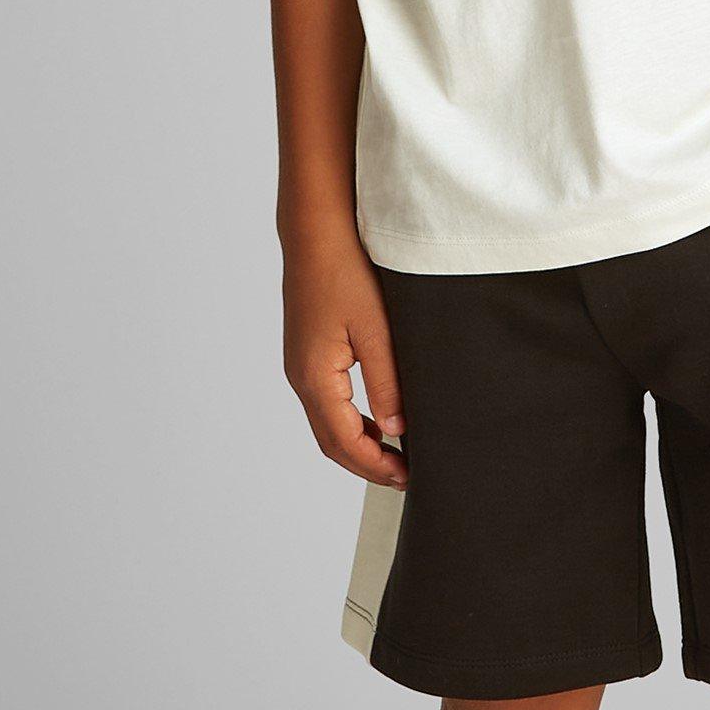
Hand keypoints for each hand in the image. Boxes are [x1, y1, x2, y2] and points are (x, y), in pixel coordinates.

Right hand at [283, 228, 406, 488]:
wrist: (315, 233)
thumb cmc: (345, 271)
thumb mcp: (376, 330)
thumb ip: (387, 382)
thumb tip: (398, 428)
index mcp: (316, 377)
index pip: (345, 442)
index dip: (376, 465)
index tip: (409, 477)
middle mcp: (301, 377)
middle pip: (331, 442)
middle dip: (367, 464)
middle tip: (406, 475)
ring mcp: (300, 367)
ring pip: (327, 425)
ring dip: (359, 445)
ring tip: (397, 453)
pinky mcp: (307, 355)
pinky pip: (326, 404)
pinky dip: (351, 423)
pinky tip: (378, 420)